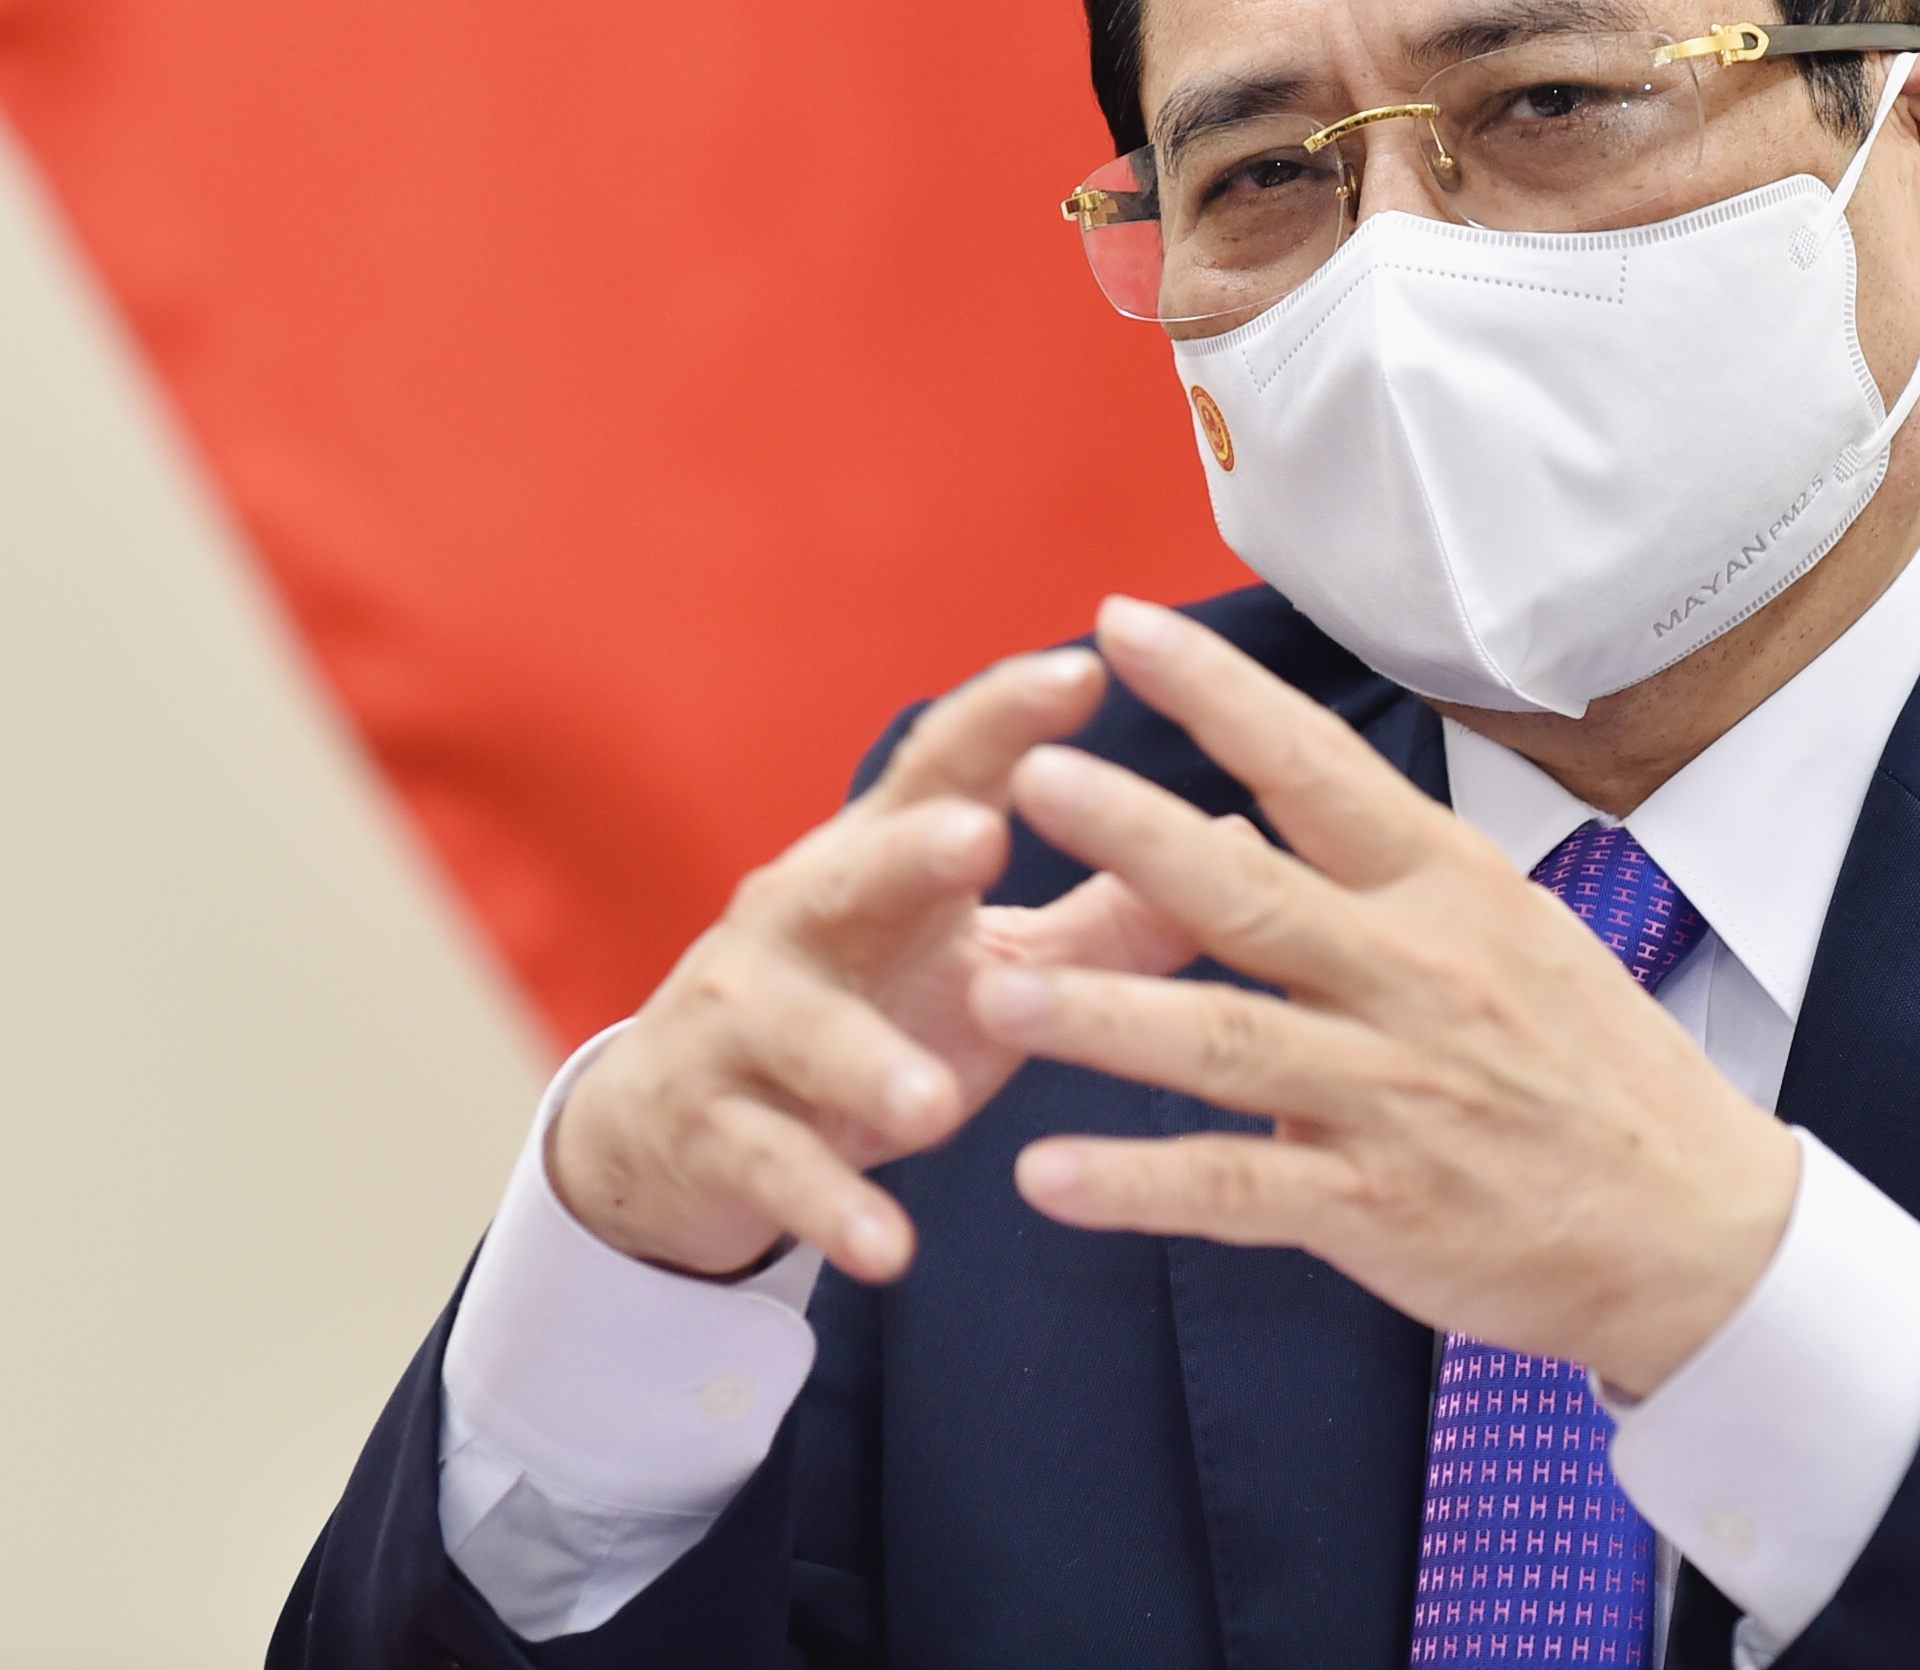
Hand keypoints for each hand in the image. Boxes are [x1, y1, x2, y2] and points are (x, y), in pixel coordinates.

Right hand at [548, 647, 1194, 1280]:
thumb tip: (1241, 846)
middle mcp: (801, 918)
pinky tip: (889, 1249)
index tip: (1082, 670)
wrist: (678, 1129)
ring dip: (867, 1062)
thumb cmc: (870, 1016)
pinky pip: (775, 1166)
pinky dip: (831, 1206)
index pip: (941, 769)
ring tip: (934, 1100)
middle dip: (911, 853)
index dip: (1005, 718)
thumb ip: (1104, 919)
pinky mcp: (714, 1126)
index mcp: (880, 861)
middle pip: (852, 872)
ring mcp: (744, 1022)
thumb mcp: (988, 966)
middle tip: (979, 838)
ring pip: (801, 1031)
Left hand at [973, 598, 1800, 1397]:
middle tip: (1031, 776)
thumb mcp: (1508, 932)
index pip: (1318, 768)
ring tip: (995, 990)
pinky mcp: (1378, 1206)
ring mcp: (1397, 1094)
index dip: (1218, 692)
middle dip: (1136, 833)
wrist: (1696, 1226)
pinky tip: (1043, 1176)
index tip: (1122, 624)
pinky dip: (1137, 1185)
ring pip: (1228, 1043)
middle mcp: (1419, 975)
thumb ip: (1376, 877)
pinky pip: (1237, 1191)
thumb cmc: (1591, 1065)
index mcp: (1448, 887)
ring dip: (1106, 1019)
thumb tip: (1249, 814)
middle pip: (1254, 893)